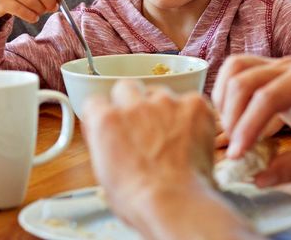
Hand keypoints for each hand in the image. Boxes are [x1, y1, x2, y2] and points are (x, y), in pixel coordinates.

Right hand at [82, 81, 248, 237]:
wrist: (176, 203)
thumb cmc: (140, 200)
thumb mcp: (104, 175)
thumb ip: (103, 144)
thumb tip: (105, 135)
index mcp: (106, 121)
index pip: (96, 102)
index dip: (105, 115)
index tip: (112, 125)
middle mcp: (133, 105)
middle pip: (126, 87)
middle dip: (131, 102)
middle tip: (142, 126)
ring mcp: (166, 102)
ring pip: (160, 93)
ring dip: (162, 109)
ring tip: (171, 137)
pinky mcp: (194, 105)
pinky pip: (190, 101)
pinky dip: (191, 116)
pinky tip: (191, 137)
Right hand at [212, 55, 290, 185]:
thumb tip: (259, 178)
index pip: (267, 98)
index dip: (248, 127)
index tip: (238, 155)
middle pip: (244, 81)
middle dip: (232, 117)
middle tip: (235, 150)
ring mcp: (278, 63)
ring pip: (234, 69)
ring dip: (224, 101)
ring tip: (232, 132)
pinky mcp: (268, 67)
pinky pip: (236, 70)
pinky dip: (226, 92)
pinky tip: (233, 118)